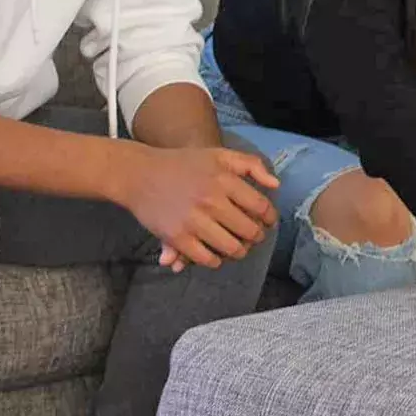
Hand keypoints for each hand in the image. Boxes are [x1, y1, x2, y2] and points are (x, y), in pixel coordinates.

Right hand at [115, 146, 279, 270]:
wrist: (140, 174)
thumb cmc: (184, 164)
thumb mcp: (219, 155)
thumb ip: (251, 165)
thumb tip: (276, 185)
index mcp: (224, 180)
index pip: (260, 207)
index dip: (269, 218)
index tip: (267, 222)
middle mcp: (211, 200)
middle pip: (249, 231)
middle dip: (256, 237)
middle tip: (253, 237)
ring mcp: (193, 220)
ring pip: (231, 248)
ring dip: (238, 252)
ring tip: (237, 247)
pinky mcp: (177, 237)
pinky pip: (206, 258)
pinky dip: (215, 260)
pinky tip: (215, 254)